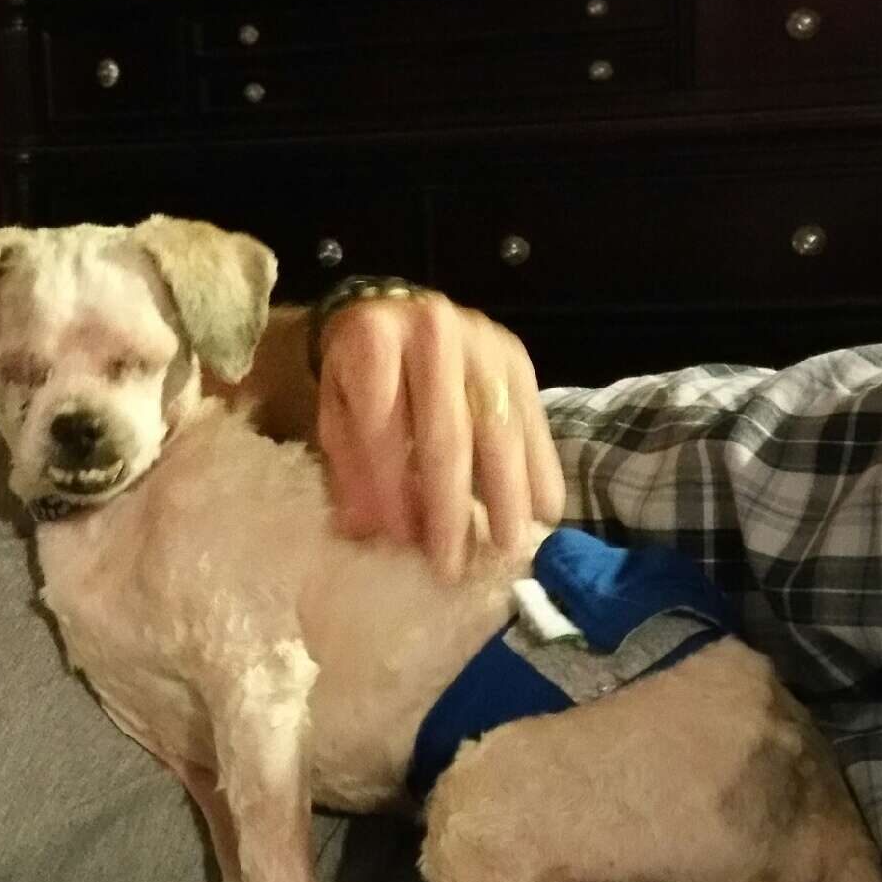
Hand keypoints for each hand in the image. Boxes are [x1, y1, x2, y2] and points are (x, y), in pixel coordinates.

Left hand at [314, 293, 563, 578]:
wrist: (394, 316)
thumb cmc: (360, 376)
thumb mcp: (336, 412)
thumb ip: (349, 466)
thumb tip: (367, 529)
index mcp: (374, 338)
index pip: (383, 421)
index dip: (390, 484)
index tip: (400, 539)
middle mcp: (433, 330)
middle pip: (448, 431)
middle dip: (451, 505)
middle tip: (453, 564)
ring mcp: (483, 342)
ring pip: (500, 427)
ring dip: (506, 495)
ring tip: (506, 546)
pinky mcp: (518, 357)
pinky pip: (534, 419)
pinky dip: (541, 468)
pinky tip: (545, 511)